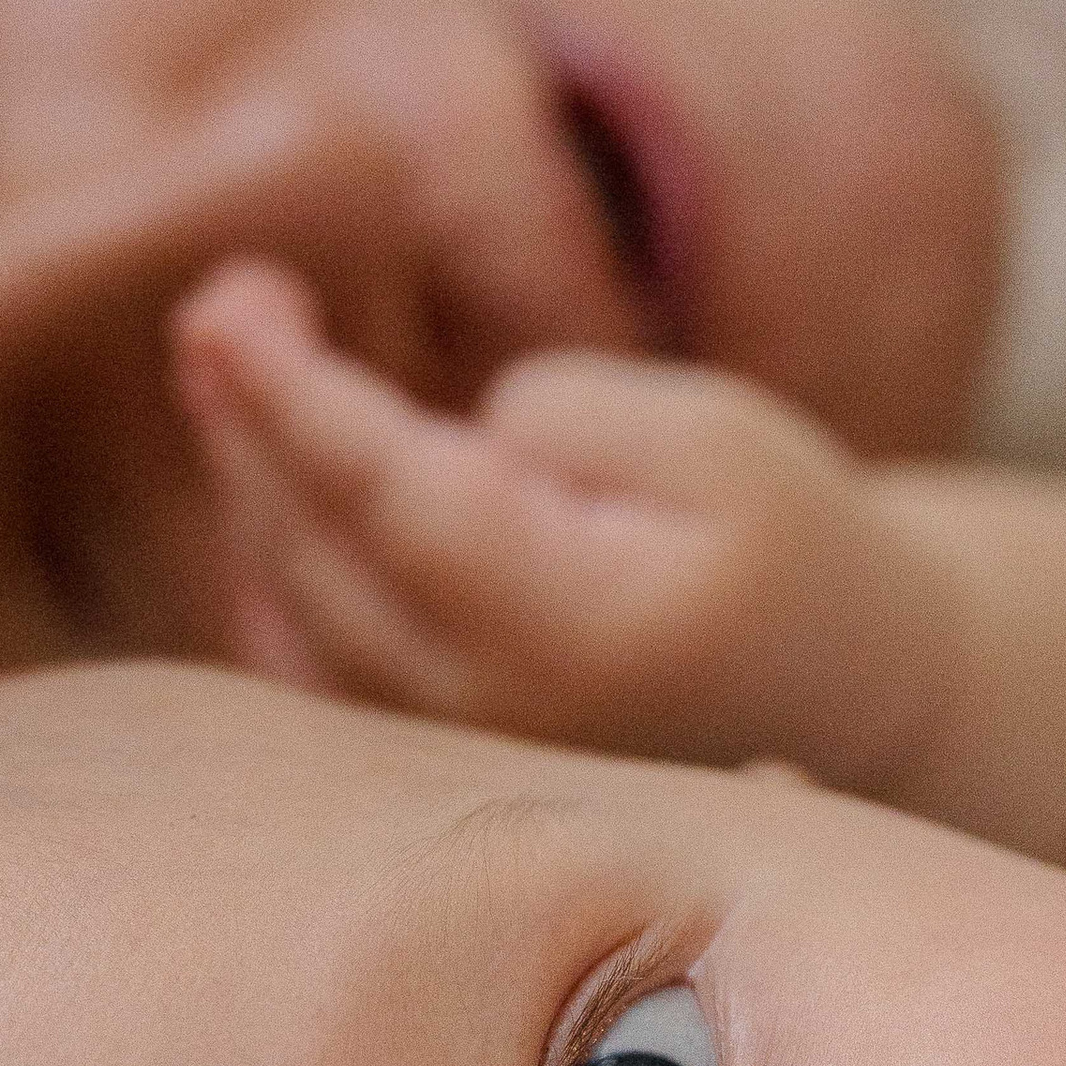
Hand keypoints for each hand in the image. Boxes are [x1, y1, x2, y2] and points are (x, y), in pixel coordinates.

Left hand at [169, 259, 956, 792]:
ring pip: (304, 614)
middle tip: (219, 306)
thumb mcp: (712, 438)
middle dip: (254, 425)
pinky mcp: (453, 759)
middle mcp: (498, 713)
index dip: (294, 400)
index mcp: (571, 628)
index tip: (226, 306)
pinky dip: (279, 566)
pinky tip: (265, 483)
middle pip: (319, 557)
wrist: (846, 693)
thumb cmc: (784, 541)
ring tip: (227, 370)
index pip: (389, 498)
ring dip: (255, 487)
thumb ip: (565, 420)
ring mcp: (465, 750)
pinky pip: (321, 666)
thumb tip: (449, 431)